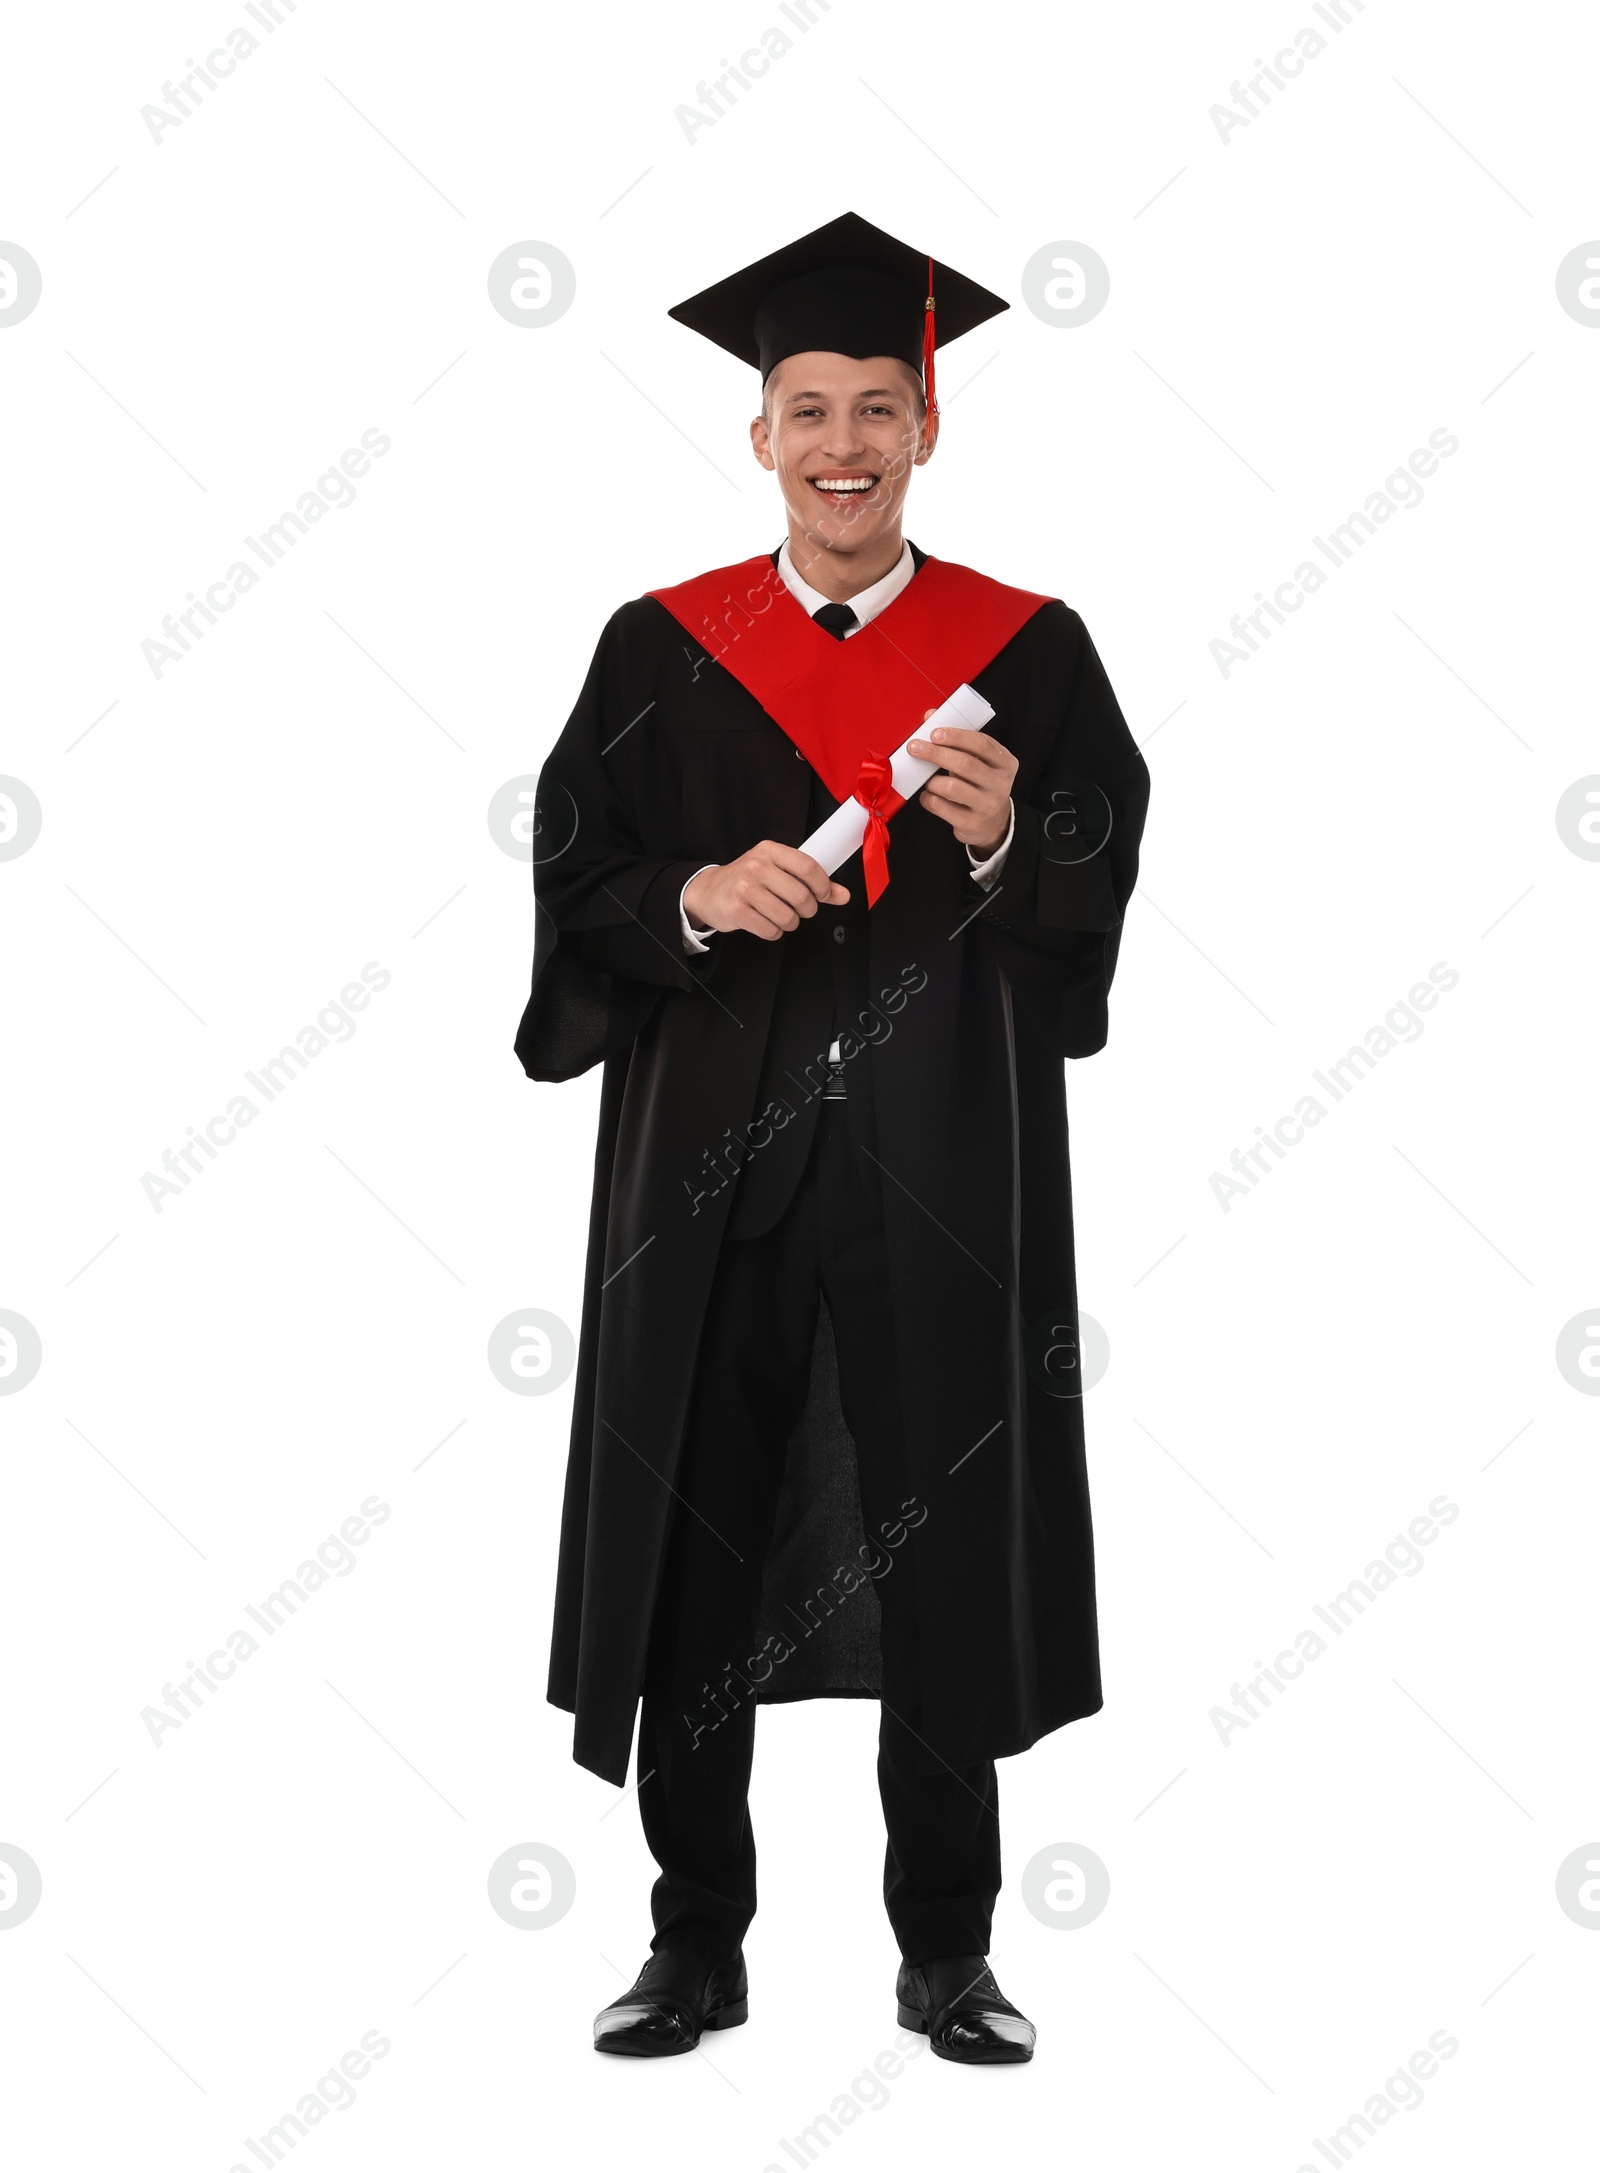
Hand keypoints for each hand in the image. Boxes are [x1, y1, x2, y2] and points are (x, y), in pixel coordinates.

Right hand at [684, 842, 848, 940]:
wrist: (708, 891)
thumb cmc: (747, 880)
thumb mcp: (778, 871)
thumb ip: (811, 882)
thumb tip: (843, 895)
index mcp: (769, 851)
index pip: (808, 867)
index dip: (823, 886)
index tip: (823, 895)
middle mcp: (756, 866)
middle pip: (801, 896)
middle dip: (807, 910)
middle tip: (801, 910)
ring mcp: (744, 889)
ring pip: (788, 917)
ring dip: (790, 923)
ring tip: (780, 916)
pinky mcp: (736, 911)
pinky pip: (770, 930)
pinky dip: (773, 932)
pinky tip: (765, 922)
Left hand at [906, 717, 1016, 851]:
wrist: (992, 823)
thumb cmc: (980, 783)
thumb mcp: (978, 760)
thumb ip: (957, 738)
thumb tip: (930, 716)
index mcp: (1005, 762)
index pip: (982, 744)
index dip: (956, 736)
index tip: (934, 733)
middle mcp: (1000, 784)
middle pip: (965, 764)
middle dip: (936, 753)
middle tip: (915, 747)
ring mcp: (987, 805)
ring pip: (952, 788)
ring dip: (932, 780)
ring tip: (927, 779)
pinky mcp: (972, 823)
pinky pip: (942, 808)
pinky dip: (929, 799)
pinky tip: (928, 795)